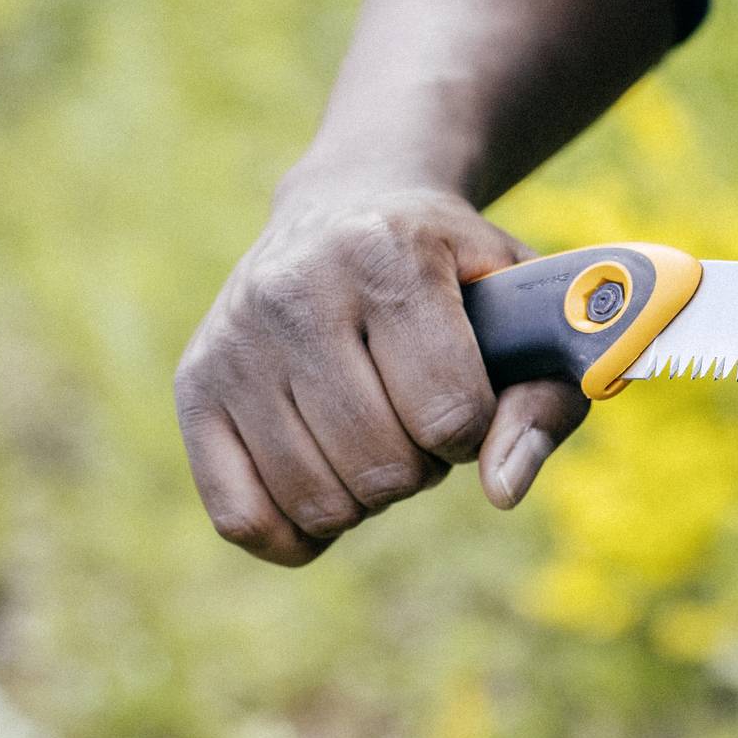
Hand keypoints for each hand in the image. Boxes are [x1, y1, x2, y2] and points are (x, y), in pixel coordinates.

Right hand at [175, 178, 584, 564]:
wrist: (349, 205)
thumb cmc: (455, 276)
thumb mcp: (525, 313)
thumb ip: (543, 402)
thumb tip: (503, 492)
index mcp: (388, 255)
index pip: (450, 414)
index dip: (474, 431)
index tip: (466, 397)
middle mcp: (296, 290)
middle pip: (383, 467)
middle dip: (421, 465)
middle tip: (416, 415)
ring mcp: (235, 339)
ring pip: (317, 500)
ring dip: (365, 496)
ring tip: (373, 432)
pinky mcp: (194, 383)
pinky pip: (241, 517)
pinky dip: (294, 532)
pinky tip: (325, 485)